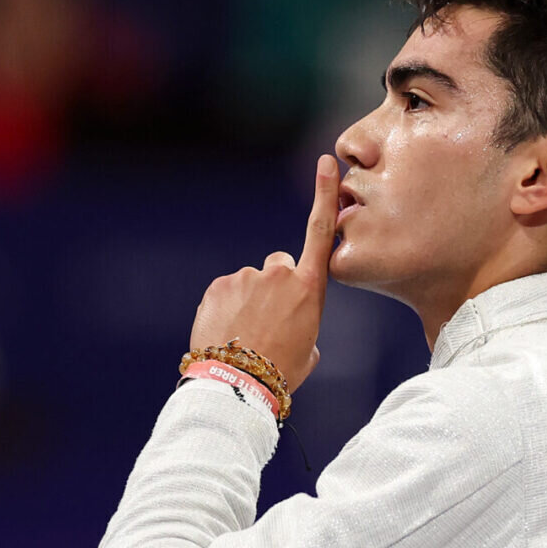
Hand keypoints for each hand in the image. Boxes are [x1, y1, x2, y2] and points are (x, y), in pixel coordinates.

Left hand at [188, 155, 337, 393]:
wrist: (238, 384)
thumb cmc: (281, 374)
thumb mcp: (308, 350)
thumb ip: (306, 325)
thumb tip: (296, 327)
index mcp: (309, 288)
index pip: (320, 232)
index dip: (324, 195)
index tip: (327, 163)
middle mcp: (279, 274)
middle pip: (279, 266)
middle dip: (274, 286)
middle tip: (267, 321)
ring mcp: (247, 277)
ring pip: (250, 283)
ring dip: (247, 302)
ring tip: (245, 336)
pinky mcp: (219, 285)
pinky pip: (225, 291)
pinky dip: (225, 308)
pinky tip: (227, 333)